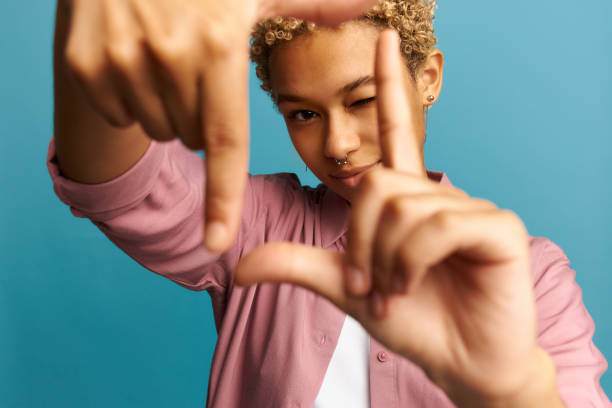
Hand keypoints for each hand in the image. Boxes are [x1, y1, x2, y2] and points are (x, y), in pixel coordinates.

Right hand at [59, 0, 377, 251]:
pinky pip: (122, 112)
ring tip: (167, 56)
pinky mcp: (87, 66)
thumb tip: (372, 2)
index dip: (223, 199)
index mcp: (219, 49)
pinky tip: (136, 55)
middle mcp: (169, 59)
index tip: (218, 243)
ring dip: (169, 107)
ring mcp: (122, 63)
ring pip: (160, 128)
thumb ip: (315, 4)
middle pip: (194, 137)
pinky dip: (132, 96)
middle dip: (203, 116)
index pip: (226, 142)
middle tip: (198, 67)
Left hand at [235, 31, 561, 406]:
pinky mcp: (497, 227)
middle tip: (369, 284)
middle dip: (359, 243)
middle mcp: (438, 194)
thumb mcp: (345, 285)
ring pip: (401, 209)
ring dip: (385, 262)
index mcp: (407, 198)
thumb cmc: (411, 318)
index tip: (382, 40)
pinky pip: (435, 227)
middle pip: (375, 184)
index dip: (388, 85)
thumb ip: (298, 264)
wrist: (458, 361)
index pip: (396, 130)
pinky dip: (411, 263)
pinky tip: (418, 284)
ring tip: (397, 291)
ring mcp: (471, 207)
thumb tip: (238, 266)